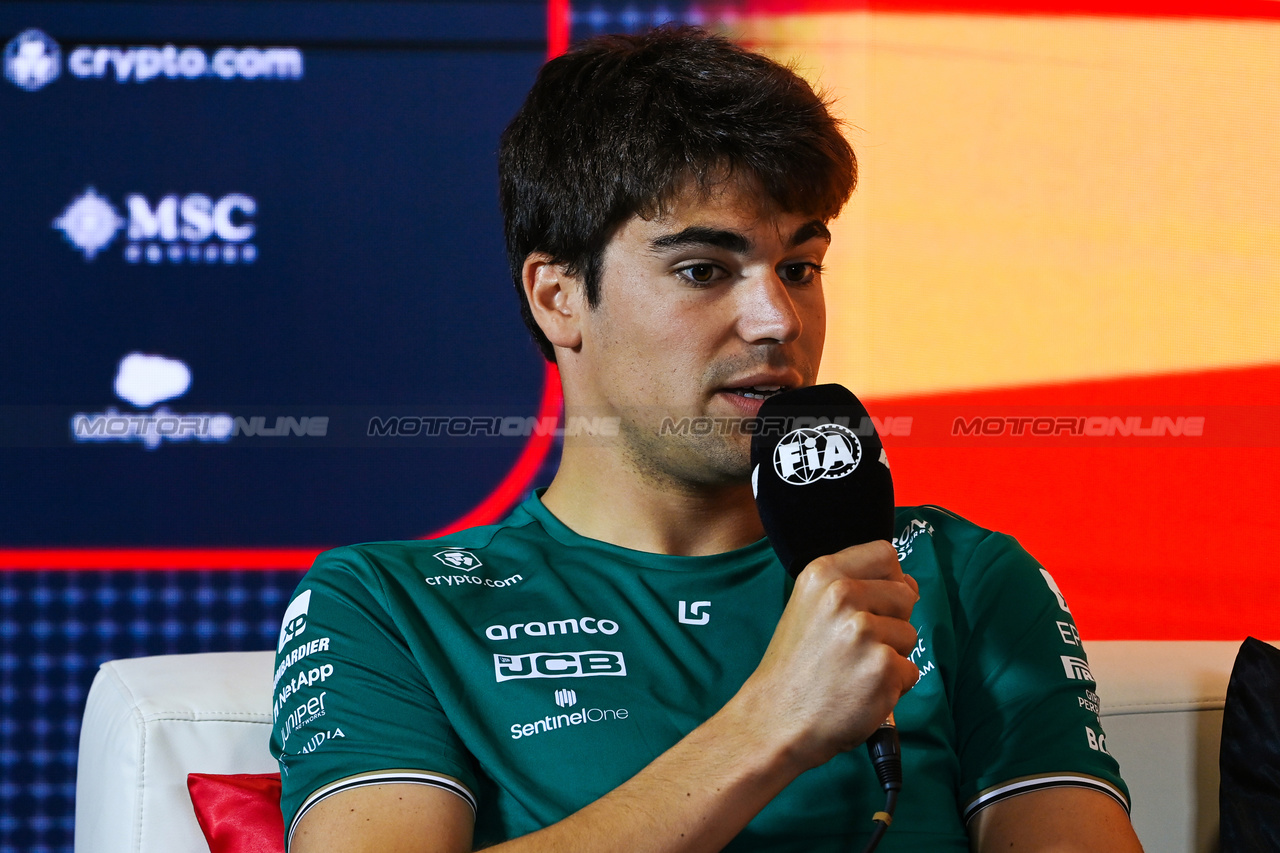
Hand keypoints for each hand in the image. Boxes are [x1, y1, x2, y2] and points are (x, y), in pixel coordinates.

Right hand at [735, 539, 919, 770]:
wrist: (775, 719)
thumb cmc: (795, 668)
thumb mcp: (809, 606)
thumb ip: (853, 586)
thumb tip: (907, 583)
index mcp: (822, 573)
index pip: (885, 554)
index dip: (886, 580)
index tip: (870, 605)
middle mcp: (842, 595)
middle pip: (905, 593)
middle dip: (892, 621)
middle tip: (855, 647)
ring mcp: (863, 631)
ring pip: (910, 635)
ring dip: (891, 656)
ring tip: (853, 670)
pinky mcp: (883, 667)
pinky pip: (911, 671)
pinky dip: (893, 687)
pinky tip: (861, 691)